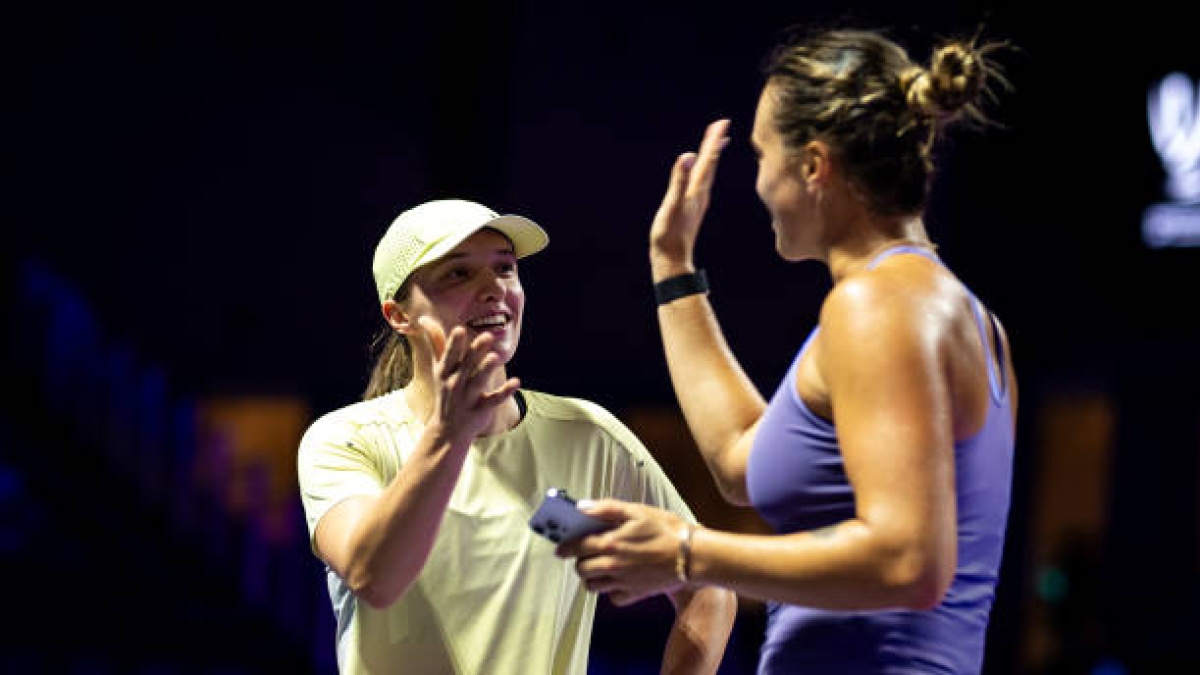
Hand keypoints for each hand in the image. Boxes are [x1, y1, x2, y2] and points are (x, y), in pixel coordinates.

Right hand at [416, 316, 518, 443]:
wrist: (448, 430)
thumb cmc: (446, 391)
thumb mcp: (439, 368)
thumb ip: (436, 343)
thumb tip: (424, 318)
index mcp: (445, 372)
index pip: (450, 355)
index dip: (454, 344)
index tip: (459, 329)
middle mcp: (456, 383)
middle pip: (467, 365)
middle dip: (476, 351)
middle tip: (487, 336)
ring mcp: (468, 396)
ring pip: (479, 380)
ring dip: (487, 369)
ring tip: (495, 357)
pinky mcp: (482, 408)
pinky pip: (494, 399)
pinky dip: (505, 391)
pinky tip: (517, 382)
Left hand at [557, 499, 687, 606]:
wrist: (693, 556)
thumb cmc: (667, 530)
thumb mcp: (637, 511)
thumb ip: (606, 509)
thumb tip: (582, 507)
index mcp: (610, 543)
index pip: (575, 547)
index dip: (564, 547)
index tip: (560, 547)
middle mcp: (612, 565)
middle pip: (581, 569)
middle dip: (580, 561)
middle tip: (587, 553)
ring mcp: (622, 582)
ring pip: (593, 586)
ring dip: (592, 577)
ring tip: (601, 566)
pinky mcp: (634, 594)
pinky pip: (613, 597)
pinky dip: (612, 590)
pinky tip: (620, 579)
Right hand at [649, 119, 730, 277]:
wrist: (672, 259)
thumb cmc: (669, 235)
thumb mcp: (672, 204)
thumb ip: (679, 180)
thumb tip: (688, 155)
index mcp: (697, 190)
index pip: (708, 160)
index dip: (713, 140)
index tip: (722, 122)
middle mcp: (701, 193)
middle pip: (710, 163)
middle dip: (715, 143)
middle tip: (721, 125)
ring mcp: (697, 201)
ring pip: (707, 173)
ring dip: (711, 156)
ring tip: (715, 144)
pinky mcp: (692, 208)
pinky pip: (701, 182)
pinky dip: (704, 171)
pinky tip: (702, 173)